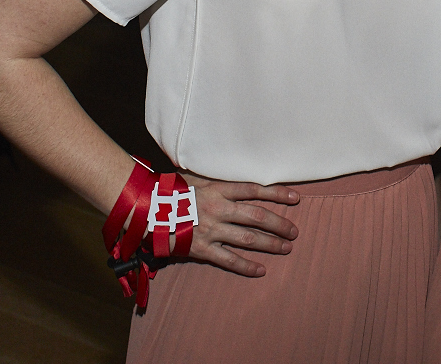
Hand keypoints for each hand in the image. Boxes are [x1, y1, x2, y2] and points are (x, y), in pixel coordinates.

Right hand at [177, 175, 300, 277]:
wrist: (145, 210)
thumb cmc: (171, 191)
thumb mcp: (194, 177)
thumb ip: (215, 178)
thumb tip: (232, 171)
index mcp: (217, 189)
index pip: (254, 190)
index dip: (277, 193)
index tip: (295, 198)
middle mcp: (218, 209)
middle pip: (257, 216)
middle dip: (279, 224)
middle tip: (294, 232)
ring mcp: (211, 230)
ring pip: (248, 239)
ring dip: (270, 244)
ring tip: (286, 248)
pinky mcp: (202, 248)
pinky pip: (228, 260)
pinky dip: (246, 266)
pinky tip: (261, 270)